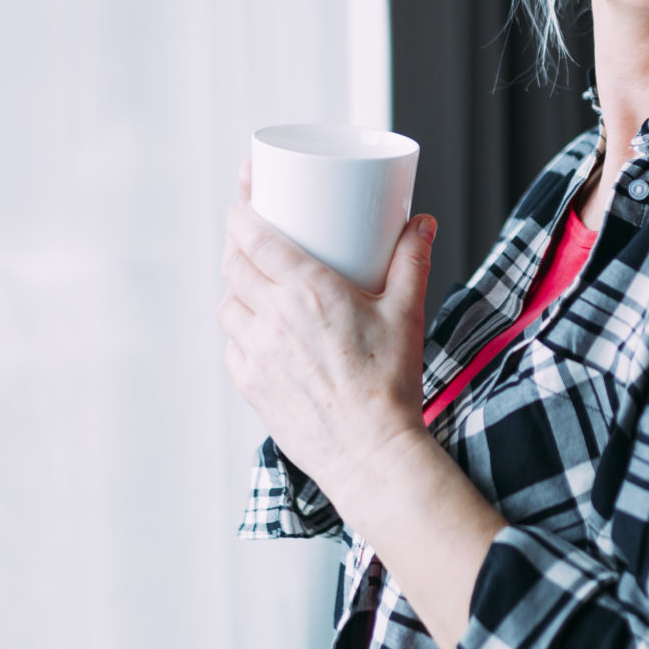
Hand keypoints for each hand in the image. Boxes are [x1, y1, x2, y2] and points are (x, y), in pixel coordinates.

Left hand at [217, 171, 439, 517]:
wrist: (370, 453)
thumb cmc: (391, 384)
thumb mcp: (407, 312)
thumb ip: (413, 261)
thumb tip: (422, 223)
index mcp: (307, 291)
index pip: (253, 237)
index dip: (241, 209)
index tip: (244, 195)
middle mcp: (272, 318)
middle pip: (233, 264)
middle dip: (237, 242)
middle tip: (252, 232)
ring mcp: (256, 353)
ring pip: (226, 304)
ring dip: (236, 286)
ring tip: (255, 281)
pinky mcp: (250, 384)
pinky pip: (231, 345)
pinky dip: (239, 330)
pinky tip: (258, 328)